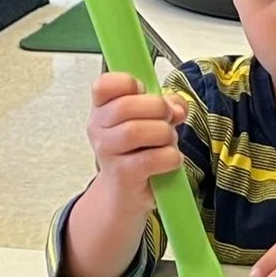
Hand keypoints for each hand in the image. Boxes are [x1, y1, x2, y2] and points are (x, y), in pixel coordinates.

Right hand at [86, 71, 184, 204]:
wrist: (125, 193)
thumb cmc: (138, 151)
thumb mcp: (152, 120)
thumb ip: (167, 104)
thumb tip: (177, 108)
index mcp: (102, 108)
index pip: (104, 84)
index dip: (129, 83)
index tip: (143, 92)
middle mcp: (98, 128)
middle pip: (125, 106)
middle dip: (158, 109)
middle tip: (168, 119)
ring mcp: (107, 152)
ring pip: (136, 131)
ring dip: (164, 134)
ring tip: (167, 143)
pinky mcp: (122, 174)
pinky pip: (152, 158)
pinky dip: (170, 157)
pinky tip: (170, 161)